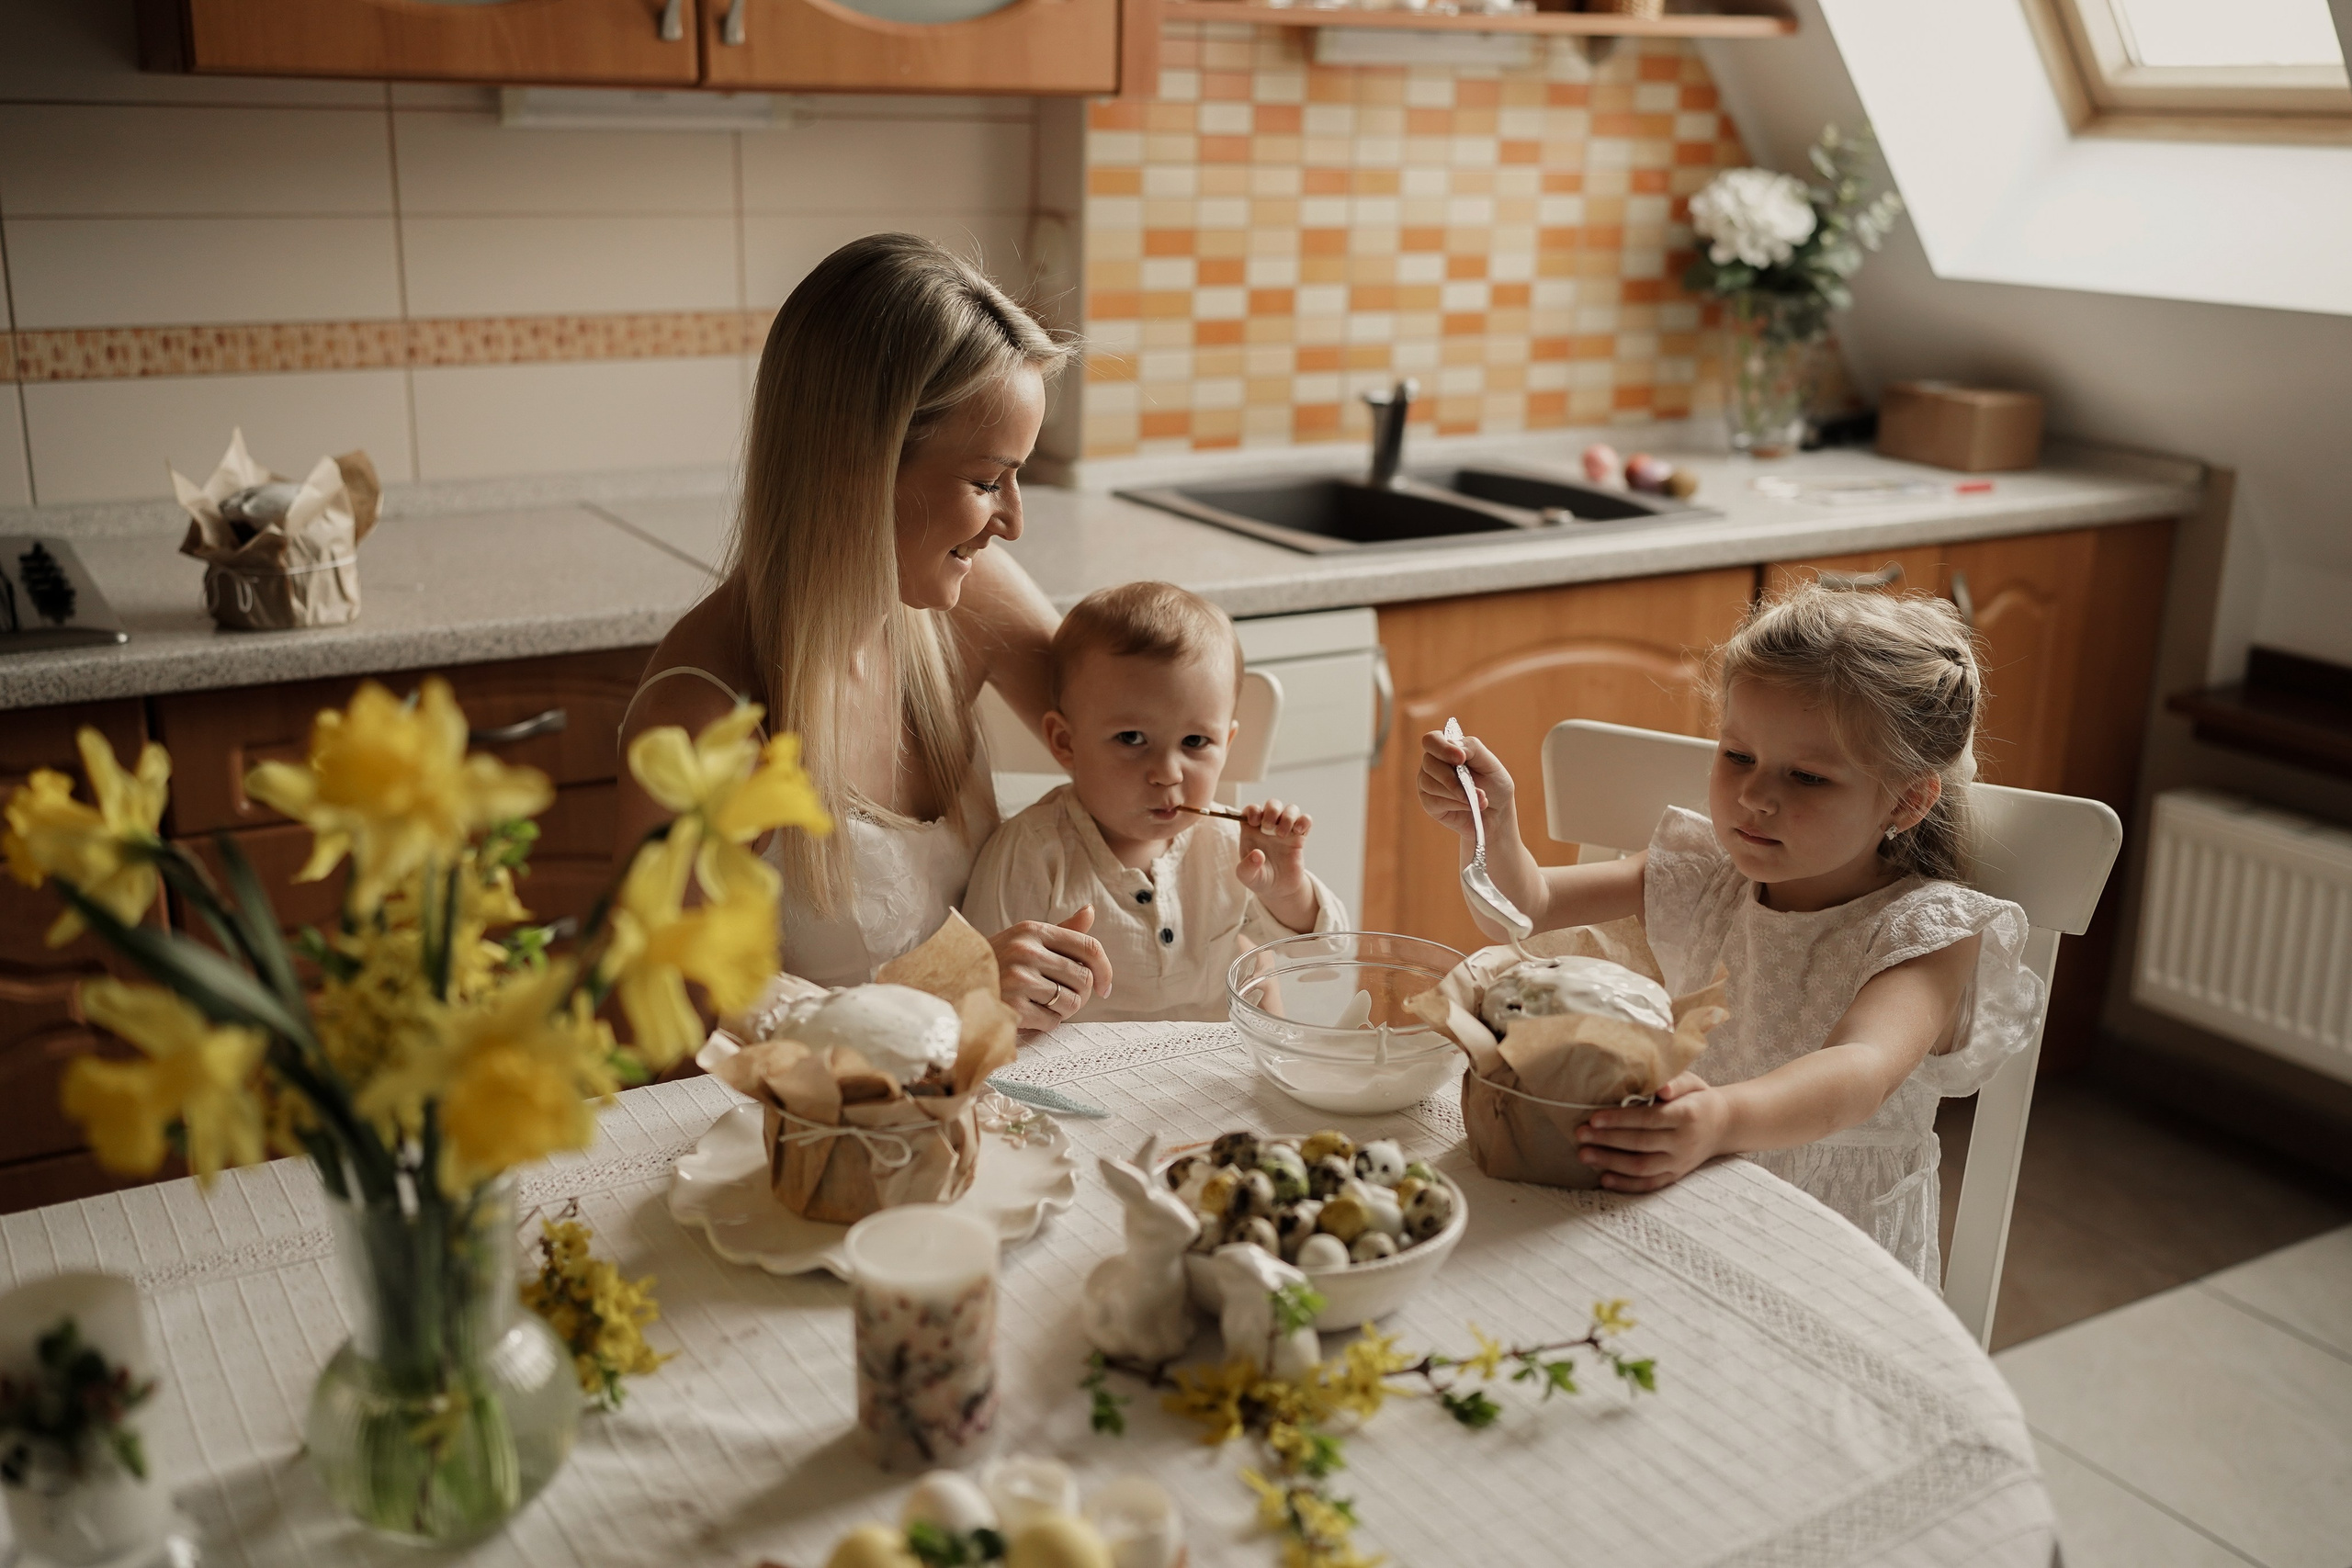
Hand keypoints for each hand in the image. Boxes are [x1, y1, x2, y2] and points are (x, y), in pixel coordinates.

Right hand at [990, 905, 1112, 1032]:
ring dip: (1063, 1011)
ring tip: (1043, 1004)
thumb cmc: (999, 963)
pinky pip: (1052, 1022)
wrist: (955, 985)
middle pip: (1084, 979)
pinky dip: (1046, 1023)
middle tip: (1063, 997)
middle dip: (1081, 994)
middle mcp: (1026, 951)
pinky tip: (1030, 1015)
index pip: (1089, 948)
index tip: (1106, 987)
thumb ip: (1062, 931)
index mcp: (1033, 930)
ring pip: (1072, 1003)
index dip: (1105, 970)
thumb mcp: (1026, 939)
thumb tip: (1090, 912)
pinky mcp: (1012, 1006)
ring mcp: (1018, 978)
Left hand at [1237, 798, 1316, 931]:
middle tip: (1267, 827)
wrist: (1278, 890)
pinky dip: (1304, 820)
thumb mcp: (1247, 877)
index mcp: (1251, 831)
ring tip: (1282, 834)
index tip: (1253, 822)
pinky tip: (1298, 831)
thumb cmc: (1259, 879)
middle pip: (1272, 804)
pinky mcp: (1299, 837)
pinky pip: (1305, 820)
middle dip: (1271, 810)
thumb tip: (1258, 854)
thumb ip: (1247, 867)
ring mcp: (1285, 830)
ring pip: (1290, 809)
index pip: (1251, 810)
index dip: (1252, 810)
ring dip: (1288, 816)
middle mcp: (1269, 827)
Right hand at [1417, 729, 1515, 840]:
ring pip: (1430, 784)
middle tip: (1476, 789)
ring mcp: (1427, 783)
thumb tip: (1455, 748)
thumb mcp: (1490, 762)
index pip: (1431, 740)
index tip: (1461, 759)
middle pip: (1429, 763)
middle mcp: (1432, 763)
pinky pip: (1434, 801)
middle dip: (1452, 778)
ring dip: (1458, 793)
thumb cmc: (1493, 784)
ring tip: (1479, 799)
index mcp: (1446, 748)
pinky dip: (1455, 804)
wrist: (1497, 813)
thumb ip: (1472, 748)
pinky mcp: (1429, 803)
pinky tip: (1469, 806)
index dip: (1442, 748)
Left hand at [1575, 1072, 1724, 1192]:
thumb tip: (1660, 1089)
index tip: (1594, 1118)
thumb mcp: (1692, 1082)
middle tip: (1580, 1134)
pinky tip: (1604, 1179)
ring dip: (1611, 1162)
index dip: (1620, 1120)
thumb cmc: (1697, 1099)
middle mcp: (1684, 1141)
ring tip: (1584, 1155)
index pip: (1649, 1119)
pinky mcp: (1676, 1175)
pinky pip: (1650, 1184)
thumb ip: (1676, 1081)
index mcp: (1687, 1115)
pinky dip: (1626, 1184)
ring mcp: (1680, 1162)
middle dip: (1607, 1140)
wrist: (1724, 1125)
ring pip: (1642, 1167)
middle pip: (1641, 1143)